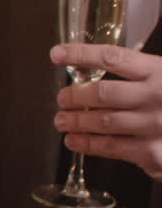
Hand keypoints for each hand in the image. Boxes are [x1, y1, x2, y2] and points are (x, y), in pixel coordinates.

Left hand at [52, 43, 161, 180]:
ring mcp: (155, 125)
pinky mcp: (153, 153)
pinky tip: (74, 141)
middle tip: (62, 98)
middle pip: (102, 94)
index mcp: (160, 71)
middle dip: (74, 96)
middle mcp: (157, 96)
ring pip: (102, 122)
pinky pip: (111, 147)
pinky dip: (87, 144)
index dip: (81, 54)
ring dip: (75, 121)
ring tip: (62, 120)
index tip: (57, 54)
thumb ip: (143, 72)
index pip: (113, 57)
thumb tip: (97, 65)